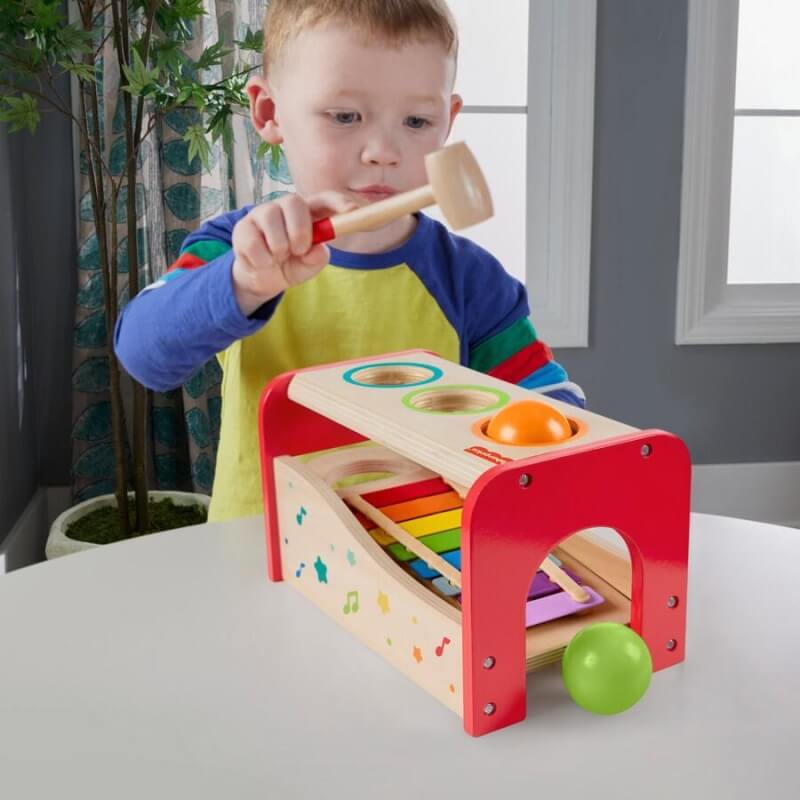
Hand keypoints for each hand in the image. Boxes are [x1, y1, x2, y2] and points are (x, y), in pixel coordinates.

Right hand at [231, 191, 359, 315]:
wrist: (261, 280)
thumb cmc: (290, 265)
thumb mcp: (309, 266)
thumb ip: (317, 258)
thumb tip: (316, 249)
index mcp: (307, 213)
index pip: (324, 199)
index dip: (340, 202)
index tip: (353, 213)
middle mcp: (284, 207)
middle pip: (294, 202)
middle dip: (300, 230)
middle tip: (299, 250)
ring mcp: (262, 214)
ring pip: (271, 219)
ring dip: (279, 247)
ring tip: (279, 257)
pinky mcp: (243, 228)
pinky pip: (254, 242)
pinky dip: (262, 260)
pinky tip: (262, 261)